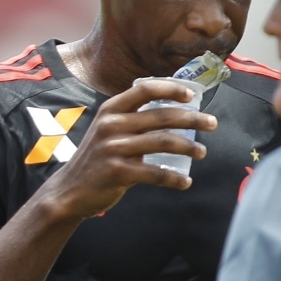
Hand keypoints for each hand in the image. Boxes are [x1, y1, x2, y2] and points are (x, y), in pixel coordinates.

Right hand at [41, 79, 217, 219]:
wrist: (69, 190)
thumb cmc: (95, 160)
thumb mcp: (106, 132)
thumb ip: (131, 121)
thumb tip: (172, 113)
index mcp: (109, 111)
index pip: (144, 90)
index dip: (171, 89)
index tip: (191, 96)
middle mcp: (110, 126)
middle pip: (161, 116)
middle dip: (193, 119)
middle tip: (211, 123)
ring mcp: (113, 148)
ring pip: (163, 142)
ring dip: (189, 147)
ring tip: (201, 152)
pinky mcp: (117, 172)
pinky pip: (155, 173)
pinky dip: (174, 178)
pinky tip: (184, 181)